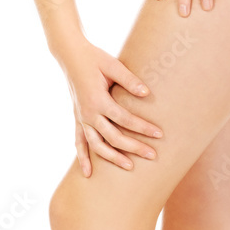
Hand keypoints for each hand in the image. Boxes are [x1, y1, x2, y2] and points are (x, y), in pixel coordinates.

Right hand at [54, 36, 162, 175]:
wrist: (70, 55)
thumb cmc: (94, 58)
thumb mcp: (112, 65)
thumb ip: (129, 80)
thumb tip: (147, 93)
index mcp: (98, 100)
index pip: (125, 119)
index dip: (143, 127)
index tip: (159, 134)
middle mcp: (88, 113)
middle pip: (114, 137)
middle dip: (134, 148)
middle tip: (153, 155)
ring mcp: (81, 118)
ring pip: (97, 145)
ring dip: (113, 158)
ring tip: (130, 167)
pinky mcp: (77, 120)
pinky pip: (79, 143)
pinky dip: (83, 158)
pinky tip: (89, 174)